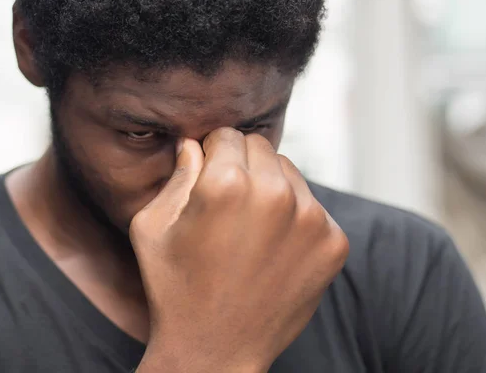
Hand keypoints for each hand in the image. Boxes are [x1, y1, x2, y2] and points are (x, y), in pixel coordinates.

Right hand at [131, 128, 348, 372]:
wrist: (216, 351)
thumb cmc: (174, 288)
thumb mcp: (152, 227)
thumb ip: (177, 174)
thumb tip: (193, 142)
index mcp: (226, 183)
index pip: (227, 134)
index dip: (212, 154)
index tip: (208, 178)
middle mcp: (276, 193)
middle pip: (261, 148)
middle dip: (242, 166)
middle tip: (228, 205)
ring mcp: (312, 219)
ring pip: (289, 173)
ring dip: (270, 188)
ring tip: (250, 228)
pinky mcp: (334, 242)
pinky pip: (312, 206)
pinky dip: (294, 218)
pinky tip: (272, 249)